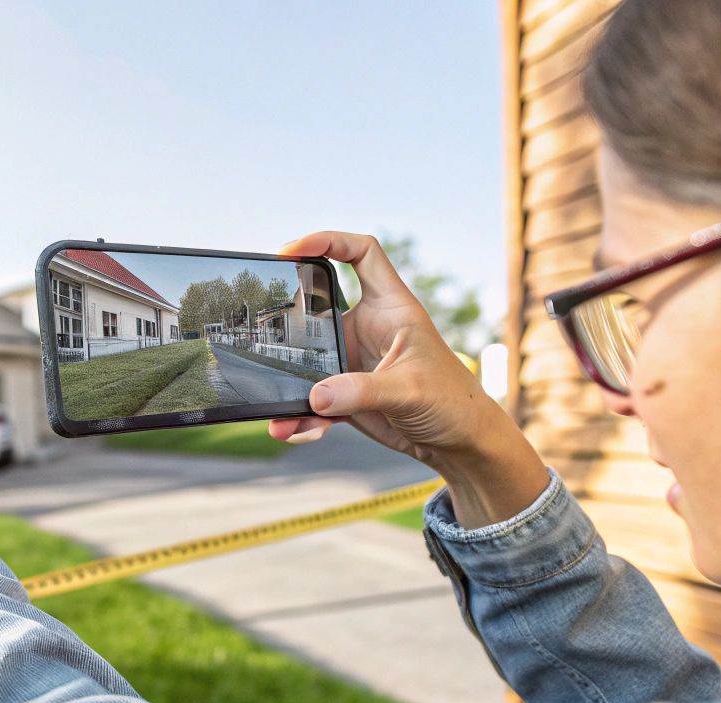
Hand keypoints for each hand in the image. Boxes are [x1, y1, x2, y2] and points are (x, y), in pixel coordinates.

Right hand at [269, 231, 549, 526]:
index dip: (330, 240)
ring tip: (277, 408)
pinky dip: (301, 415)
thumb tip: (315, 396)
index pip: (362, 253)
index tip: (294, 249)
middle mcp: (369, 328)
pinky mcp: (348, 393)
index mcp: (391, 308)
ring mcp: (355, 361)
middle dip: (288, 314)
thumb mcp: (409, 391)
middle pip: (318, 305)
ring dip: (290, 382)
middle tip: (262, 322)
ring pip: (308, 360)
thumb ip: (362, 391)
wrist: (458, 442)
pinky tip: (293, 429)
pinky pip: (314, 399)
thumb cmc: (452, 401)